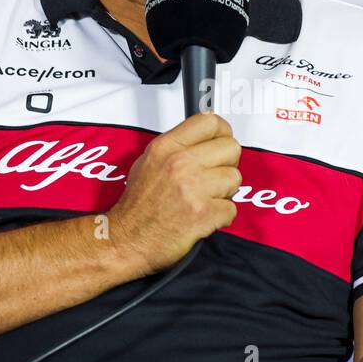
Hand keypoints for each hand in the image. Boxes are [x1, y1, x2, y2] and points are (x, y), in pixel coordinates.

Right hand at [108, 112, 241, 272]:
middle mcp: (180, 163)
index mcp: (167, 147)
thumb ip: (178, 146)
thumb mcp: (149, 161)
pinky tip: (203, 217)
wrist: (128, 239)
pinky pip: (231, 208)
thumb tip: (205, 139)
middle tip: (214, 177)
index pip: (211, 122)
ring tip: (205, 199)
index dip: (223, 133)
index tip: (222, 142)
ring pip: (234, 178)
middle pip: (231, 148)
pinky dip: (221, 216)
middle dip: (227, 164)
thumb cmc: (138, 205)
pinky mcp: (203, 213)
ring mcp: (193, 188)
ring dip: (225, 192)